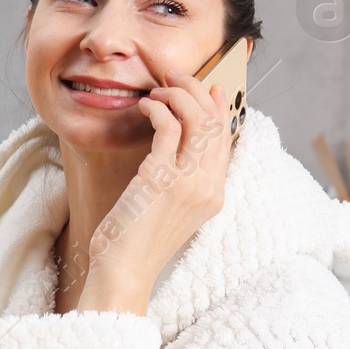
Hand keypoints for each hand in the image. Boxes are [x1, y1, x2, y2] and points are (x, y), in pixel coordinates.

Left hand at [80, 69, 231, 313]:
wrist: (123, 271)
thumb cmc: (135, 242)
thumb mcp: (168, 210)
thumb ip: (180, 183)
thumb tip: (173, 148)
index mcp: (214, 196)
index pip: (226, 140)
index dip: (220, 108)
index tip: (210, 88)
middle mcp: (208, 187)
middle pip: (216, 123)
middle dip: (198, 91)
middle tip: (175, 77)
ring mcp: (188, 183)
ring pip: (198, 119)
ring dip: (179, 94)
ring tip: (158, 88)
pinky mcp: (161, 178)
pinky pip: (169, 127)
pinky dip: (159, 108)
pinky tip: (146, 106)